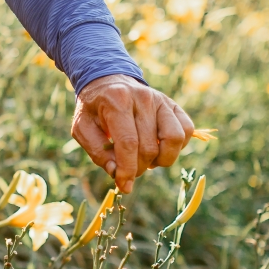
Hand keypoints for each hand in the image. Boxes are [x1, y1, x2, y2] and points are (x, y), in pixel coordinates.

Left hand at [72, 74, 193, 193]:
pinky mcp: (174, 105)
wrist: (108, 82)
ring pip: (174, 139)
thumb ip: (97, 152)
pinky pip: (186, 130)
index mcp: (117, 101)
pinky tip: (159, 149)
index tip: (124, 185)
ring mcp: (161, 100)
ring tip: (146, 159)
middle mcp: (143, 98)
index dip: (127, 170)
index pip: (128, 143)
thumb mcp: (82, 128)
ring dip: (162, 159)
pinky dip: (176, 147)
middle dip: (139, 167)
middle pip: (149, 146)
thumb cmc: (94, 109)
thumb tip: (116, 173)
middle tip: (129, 169)